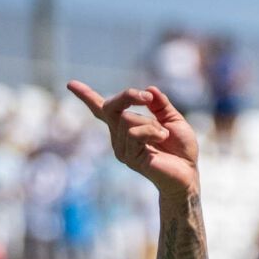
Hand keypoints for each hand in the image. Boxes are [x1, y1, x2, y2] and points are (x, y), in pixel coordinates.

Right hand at [68, 81, 198, 198]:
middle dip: (128, 95)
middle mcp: (118, 137)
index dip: (86, 96)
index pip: (101, 109)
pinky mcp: (128, 158)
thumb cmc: (181, 149)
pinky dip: (152, 131)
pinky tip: (162, 139)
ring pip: (126, 119)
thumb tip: (150, 88)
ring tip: (163, 135)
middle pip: (111, 106)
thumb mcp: (173, 120)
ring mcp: (121, 148)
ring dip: (150, 122)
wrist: (188, 175)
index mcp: (126, 126)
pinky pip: (134, 133)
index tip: (70, 84)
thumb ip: (161, 105)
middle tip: (146, 97)